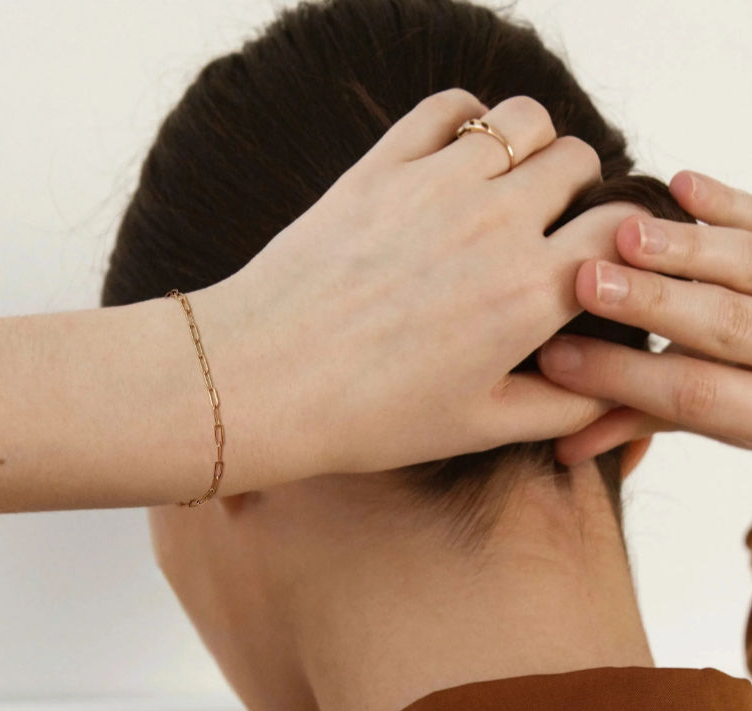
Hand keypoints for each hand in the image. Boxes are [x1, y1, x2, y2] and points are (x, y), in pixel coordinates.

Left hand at [205, 89, 644, 486]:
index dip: (622, 243)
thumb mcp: (478, 428)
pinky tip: (454, 162)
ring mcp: (436, 185)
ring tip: (505, 189)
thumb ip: (560, 405)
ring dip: (530, 147)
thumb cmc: (368, 417)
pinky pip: (449, 108)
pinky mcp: (382, 165)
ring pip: (525, 119)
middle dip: (577, 192)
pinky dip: (467, 122)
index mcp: (529, 293)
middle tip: (547, 227)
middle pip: (579, 161)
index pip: (621, 230)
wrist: (263, 383)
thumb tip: (609, 383)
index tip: (597, 261)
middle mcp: (495, 226)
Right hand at [536, 170, 751, 465]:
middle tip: (589, 282)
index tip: (555, 358)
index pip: (693, 396)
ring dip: (685, 248)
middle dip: (653, 303)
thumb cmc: (750, 393)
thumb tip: (564, 447)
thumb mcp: (711, 419)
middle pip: (724, 327)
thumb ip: (640, 422)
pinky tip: (681, 185)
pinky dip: (729, 201)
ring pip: (749, 266)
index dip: (624, 377)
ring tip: (627, 234)